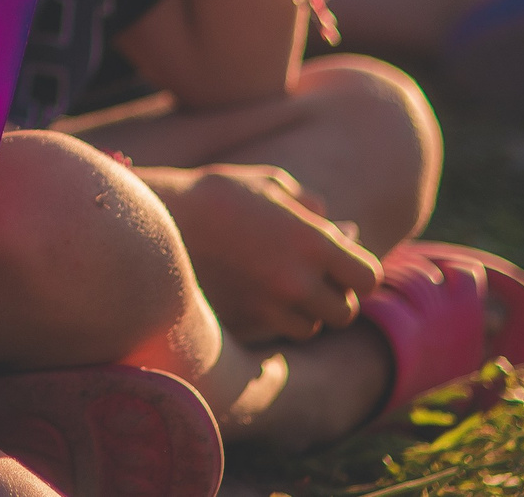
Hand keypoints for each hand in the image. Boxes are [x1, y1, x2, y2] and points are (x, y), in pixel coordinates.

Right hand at [150, 163, 382, 342]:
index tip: (343, 265)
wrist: (155, 222)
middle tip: (310, 277)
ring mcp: (268, 309)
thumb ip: (313, 209)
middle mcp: (296, 282)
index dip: (359, 273)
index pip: (367, 277)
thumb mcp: (270, 186)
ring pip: (310, 329)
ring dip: (303, 313)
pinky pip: (274, 336)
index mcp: (311, 241)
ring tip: (276, 286)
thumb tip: (347, 231)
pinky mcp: (243, 327)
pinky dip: (272, 323)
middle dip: (334, 296)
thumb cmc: (217, 196)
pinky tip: (253, 296)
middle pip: (344, 312)